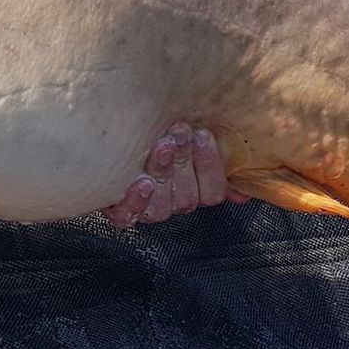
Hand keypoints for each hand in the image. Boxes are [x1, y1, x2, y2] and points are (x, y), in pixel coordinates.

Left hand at [102, 125, 244, 228]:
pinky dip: (136, 200)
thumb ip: (218, 153)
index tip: (203, 134)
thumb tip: (243, 184)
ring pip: (162, 206)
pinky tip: (142, 181)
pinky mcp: (119, 211)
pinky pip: (128, 216)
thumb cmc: (154, 133)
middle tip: (180, 131)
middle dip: (185, 160)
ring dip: (164, 172)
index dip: (210, 166)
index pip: (212, 192)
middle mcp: (172, 202)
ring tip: (161, 146)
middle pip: (187, 197)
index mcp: (193, 189)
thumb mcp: (188, 137)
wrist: (105, 140)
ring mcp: (147, 208)